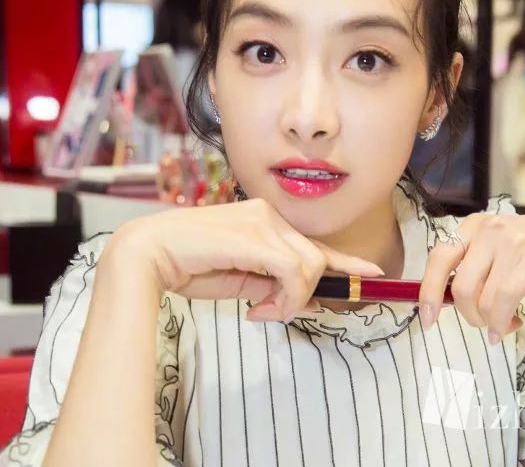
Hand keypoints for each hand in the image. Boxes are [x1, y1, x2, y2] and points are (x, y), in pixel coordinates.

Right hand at [108, 198, 383, 323]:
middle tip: (271, 312)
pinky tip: (259, 308)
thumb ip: (271, 284)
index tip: (372, 271)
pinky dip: (285, 298)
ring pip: (308, 265)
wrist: (150, 253)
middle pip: (315, 258)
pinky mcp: (256, 234)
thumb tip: (297, 299)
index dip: (346, 260)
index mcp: (266, 220)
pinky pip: (294, 272)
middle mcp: (269, 215)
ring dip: (292, 298)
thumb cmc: (191, 265)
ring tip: (260, 310)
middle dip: (306, 293)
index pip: (314, 242)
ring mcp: (264, 221)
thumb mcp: (241, 280)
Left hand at [418, 213, 524, 343]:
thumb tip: (442, 301)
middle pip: (461, 286)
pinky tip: (509, 326)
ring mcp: (511, 242)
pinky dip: (501, 322)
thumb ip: (470, 269)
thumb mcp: (495, 251)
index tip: (427, 319)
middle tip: (481, 324)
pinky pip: (505, 301)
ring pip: (482, 298)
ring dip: (489, 322)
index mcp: (471, 225)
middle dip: (468, 315)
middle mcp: (487, 229)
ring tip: (502, 325)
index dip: (429, 291)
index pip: (438, 258)